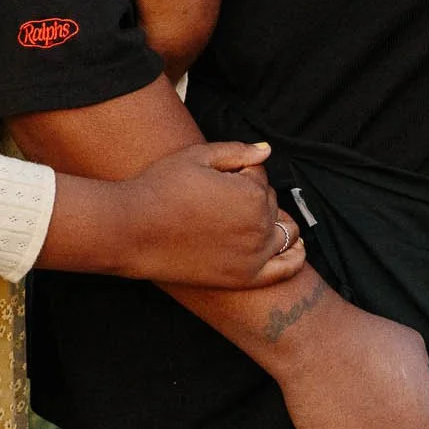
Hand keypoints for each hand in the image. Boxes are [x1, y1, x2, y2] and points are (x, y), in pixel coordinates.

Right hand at [115, 141, 304, 288]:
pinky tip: (297, 248)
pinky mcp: (244, 278)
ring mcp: (254, 255)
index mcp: (251, 193)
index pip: (259, 174)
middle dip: (250, 195)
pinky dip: (296, 256)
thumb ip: (238, 151)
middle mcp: (259, 226)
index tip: (211, 178)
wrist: (131, 230)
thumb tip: (267, 151)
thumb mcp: (197, 156)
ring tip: (244, 218)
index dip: (236, 171)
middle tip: (215, 198)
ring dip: (273, 221)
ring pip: (282, 231)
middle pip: (270, 203)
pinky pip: (285, 268)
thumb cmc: (160, 188)